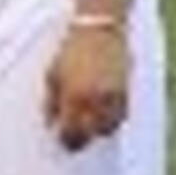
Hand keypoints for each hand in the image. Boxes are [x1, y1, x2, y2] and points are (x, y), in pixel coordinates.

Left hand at [45, 10, 133, 149]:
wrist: (99, 31)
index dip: (66, 140)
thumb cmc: (71, 51)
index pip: (71, 130)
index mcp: (73, 95)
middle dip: (81, 140)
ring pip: (108, 128)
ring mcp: (113, 97)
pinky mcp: (126, 92)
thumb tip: (50, 123)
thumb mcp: (52, 74)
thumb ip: (50, 102)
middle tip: (73, 142)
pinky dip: (111, 122)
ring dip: (97, 132)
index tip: (61, 143)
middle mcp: (95, 99)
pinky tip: (102, 119)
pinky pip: (120, 117)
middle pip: (90, 133)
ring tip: (87, 129)